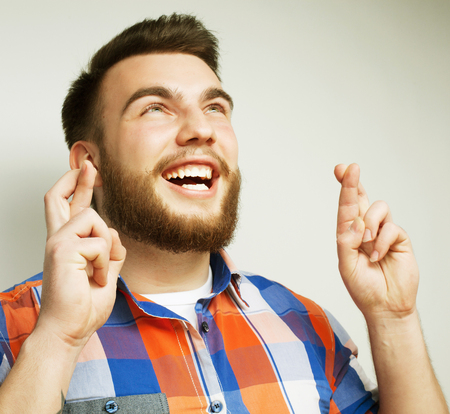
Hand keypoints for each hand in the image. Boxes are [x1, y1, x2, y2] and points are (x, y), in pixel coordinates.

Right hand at [36, 161, 125, 348]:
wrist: (70, 329)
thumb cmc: (84, 305)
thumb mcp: (105, 272)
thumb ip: (109, 252)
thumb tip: (114, 235)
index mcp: (68, 244)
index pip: (67, 208)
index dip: (76, 187)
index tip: (88, 172)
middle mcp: (58, 239)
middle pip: (59, 197)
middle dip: (77, 178)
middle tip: (91, 164)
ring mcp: (58, 242)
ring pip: (94, 218)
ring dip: (107, 246)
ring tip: (98, 272)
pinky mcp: (63, 249)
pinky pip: (100, 241)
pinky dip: (105, 262)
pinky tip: (95, 278)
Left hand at [335, 164, 418, 321]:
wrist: (386, 306)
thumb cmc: (363, 287)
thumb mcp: (346, 266)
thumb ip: (347, 242)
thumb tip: (356, 222)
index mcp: (349, 234)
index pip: (346, 207)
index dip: (345, 188)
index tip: (342, 169)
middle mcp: (365, 230)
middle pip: (360, 199)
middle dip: (353, 183)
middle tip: (349, 168)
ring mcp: (382, 233)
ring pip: (378, 209)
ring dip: (370, 225)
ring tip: (367, 245)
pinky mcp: (398, 239)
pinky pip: (392, 227)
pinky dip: (383, 241)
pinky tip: (379, 256)